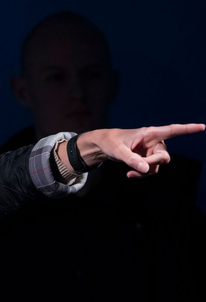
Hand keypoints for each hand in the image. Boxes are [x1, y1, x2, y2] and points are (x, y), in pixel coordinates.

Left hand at [72, 123, 204, 177]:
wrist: (104, 146)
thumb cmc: (111, 142)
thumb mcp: (117, 150)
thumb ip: (130, 159)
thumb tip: (144, 169)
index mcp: (150, 133)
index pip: (173, 130)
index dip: (188, 129)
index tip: (202, 127)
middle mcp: (154, 142)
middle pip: (164, 157)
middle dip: (152, 164)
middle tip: (138, 167)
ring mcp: (151, 152)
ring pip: (157, 166)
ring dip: (145, 172)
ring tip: (130, 172)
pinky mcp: (147, 160)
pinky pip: (150, 170)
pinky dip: (141, 174)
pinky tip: (130, 175)